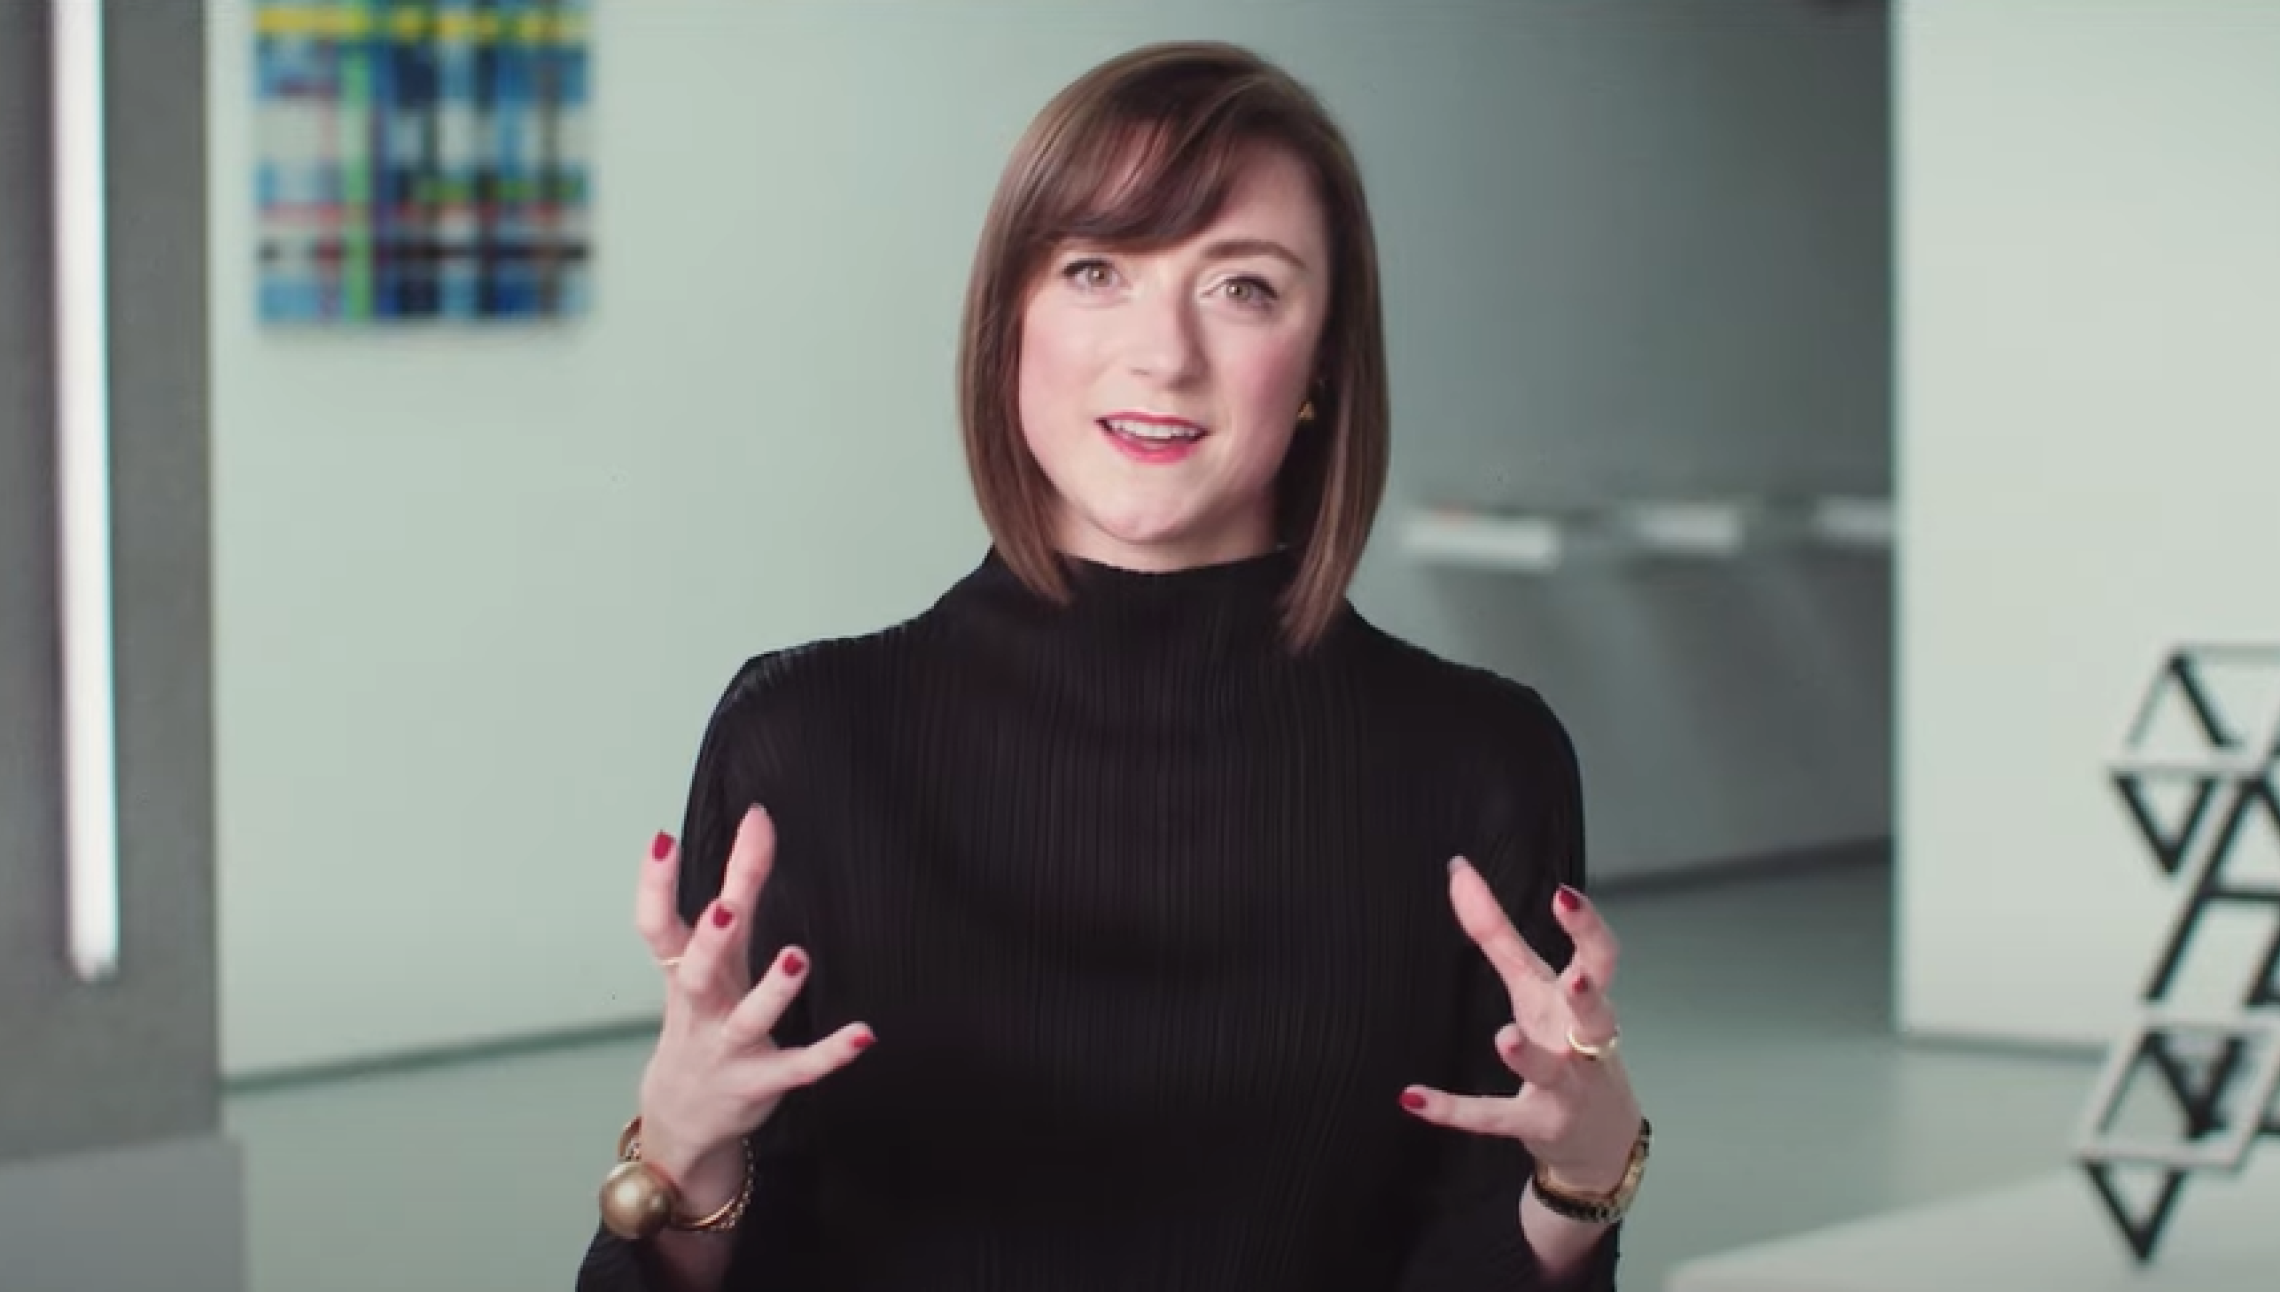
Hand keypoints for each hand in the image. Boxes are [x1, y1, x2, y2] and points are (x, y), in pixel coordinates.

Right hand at [633, 805, 873, 1198]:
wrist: (682, 1114)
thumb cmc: (702, 1015)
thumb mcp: (710, 955)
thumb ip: (736, 886)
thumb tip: (759, 818)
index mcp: (685, 973)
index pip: (658, 927)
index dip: (655, 886)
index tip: (663, 838)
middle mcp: (703, 1008)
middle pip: (696, 973)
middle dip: (709, 942)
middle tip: (725, 908)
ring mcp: (730, 1047)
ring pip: (748, 1021)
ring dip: (772, 992)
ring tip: (797, 958)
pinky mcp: (762, 1081)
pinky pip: (797, 1068)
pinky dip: (829, 1054)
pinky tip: (863, 1034)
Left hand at [1401, 858, 1642, 1194]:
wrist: (1602, 1138)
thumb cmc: (1568, 1044)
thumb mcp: (1536, 988)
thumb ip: (1497, 932)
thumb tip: (1458, 869)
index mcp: (1578, 1003)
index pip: (1598, 958)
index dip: (1585, 927)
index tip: (1564, 896)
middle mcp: (1581, 1042)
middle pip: (1597, 1015)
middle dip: (1589, 996)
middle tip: (1574, 980)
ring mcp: (1565, 1088)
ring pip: (1552, 1071)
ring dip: (1529, 1056)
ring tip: (1505, 1037)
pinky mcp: (1537, 1124)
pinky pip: (1494, 1117)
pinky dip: (1454, 1110)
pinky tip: (1413, 1098)